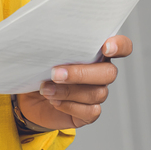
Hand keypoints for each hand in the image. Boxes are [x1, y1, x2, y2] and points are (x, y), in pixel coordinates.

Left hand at [16, 35, 131, 130]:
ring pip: (96, 93)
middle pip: (109, 73)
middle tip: (55, 74)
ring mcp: (96, 93)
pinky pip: (90, 112)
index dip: (120, 46)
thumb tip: (46, 36)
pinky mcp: (88, 113)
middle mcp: (101, 73)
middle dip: (81, 74)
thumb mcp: (43, 53)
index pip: (122, 46)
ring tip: (46, 89)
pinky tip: (54, 101)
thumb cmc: (39, 70)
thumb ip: (52, 44)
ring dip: (68, 91)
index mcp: (97, 53)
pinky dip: (70, 106)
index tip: (106, 47)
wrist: (28, 98)